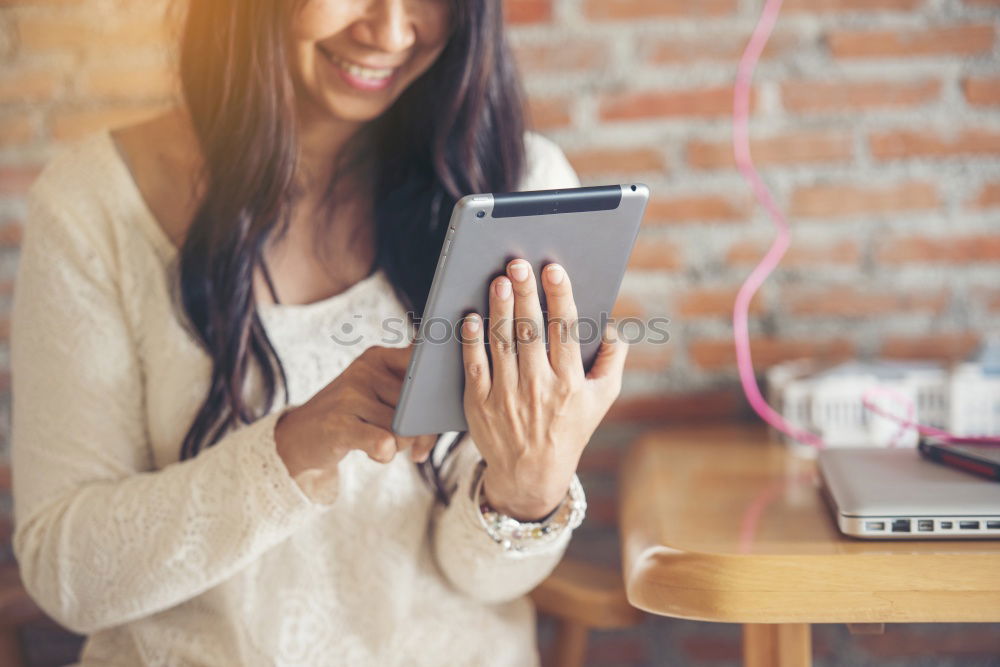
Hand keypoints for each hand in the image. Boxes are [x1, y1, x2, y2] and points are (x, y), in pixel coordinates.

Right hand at [274, 345, 438, 502]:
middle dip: (422, 431)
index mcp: (378, 357)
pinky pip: (383, 442)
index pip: (424, 369)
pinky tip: (375, 453)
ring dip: (399, 445)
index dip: (438, 395)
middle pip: (418, 405)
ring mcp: (349, 396)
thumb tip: (445, 406)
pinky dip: (384, 454)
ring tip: (382, 443)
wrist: (300, 436)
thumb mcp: (377, 392)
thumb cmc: (351, 417)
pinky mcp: (338, 424)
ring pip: (403, 428)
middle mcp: (364, 371)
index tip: (442, 414)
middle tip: (416, 446)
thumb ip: (410, 391)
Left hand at [460, 259, 627, 520]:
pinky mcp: (480, 404)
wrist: (531, 473)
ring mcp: (507, 396)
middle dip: (525, 294)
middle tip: (518, 264)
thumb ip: (612, 363)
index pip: (565, 331)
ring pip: (502, 343)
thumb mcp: (600, 399)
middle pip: (530, 331)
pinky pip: (475, 366)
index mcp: (570, 382)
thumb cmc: (569, 428)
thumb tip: (615, 329)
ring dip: (499, 309)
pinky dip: (471, 340)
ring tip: (497, 281)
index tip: (553, 269)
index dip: (559, 297)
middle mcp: (539, 387)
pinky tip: (471, 317)